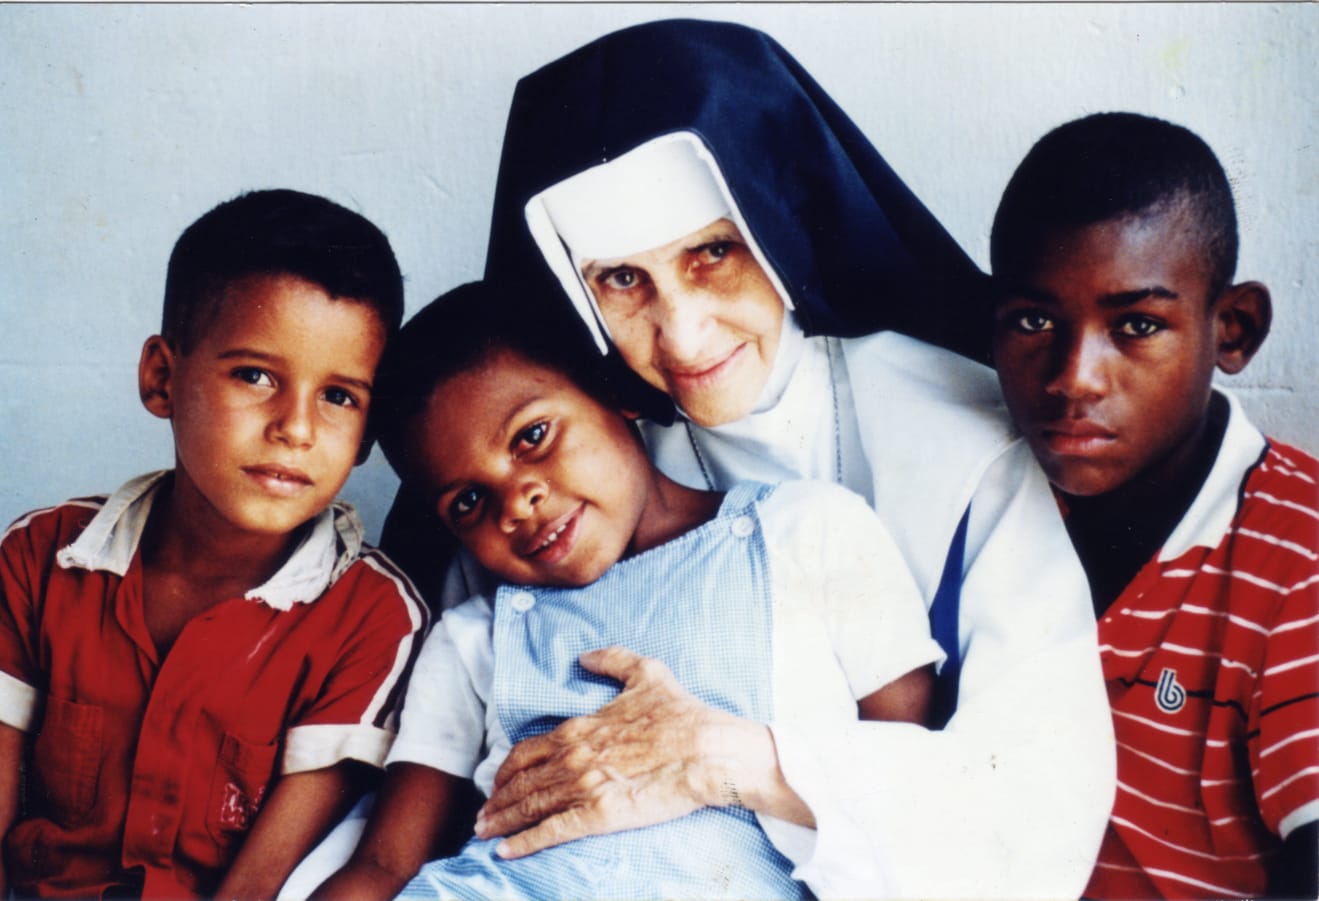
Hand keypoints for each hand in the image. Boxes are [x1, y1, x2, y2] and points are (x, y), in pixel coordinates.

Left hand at [474, 646, 752, 858]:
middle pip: (519, 782)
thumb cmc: (681, 713)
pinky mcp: (598, 816)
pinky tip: (506, 852)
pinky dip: (524, 842)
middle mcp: (572, 757)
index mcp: (578, 729)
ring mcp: (582, 788)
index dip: (506, 769)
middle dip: (496, 799)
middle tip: (482, 813)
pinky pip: (551, 831)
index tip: (497, 781)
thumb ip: (611, 661)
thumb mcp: (646, 673)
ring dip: (502, 821)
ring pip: (528, 806)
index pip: (526, 752)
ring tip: (484, 832)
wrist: (708, 750)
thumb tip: (584, 656)